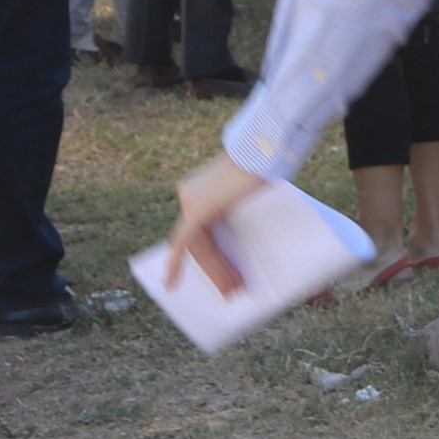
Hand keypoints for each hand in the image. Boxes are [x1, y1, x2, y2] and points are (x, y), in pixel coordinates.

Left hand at [163, 152, 274, 298]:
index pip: (203, 233)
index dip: (215, 258)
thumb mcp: (250, 190)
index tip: (230, 277)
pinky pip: (184, 241)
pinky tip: (171, 283)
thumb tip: (252, 234)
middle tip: (232, 290)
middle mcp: (190, 195)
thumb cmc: (268, 163)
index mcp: (201, 191)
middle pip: (200, 243)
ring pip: (197, 246)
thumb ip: (241, 208)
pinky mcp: (198, 208)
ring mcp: (191, 200)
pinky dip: (176, 263)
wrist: (266, 148)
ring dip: (212, 271)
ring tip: (230, 289)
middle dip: (216, 269)